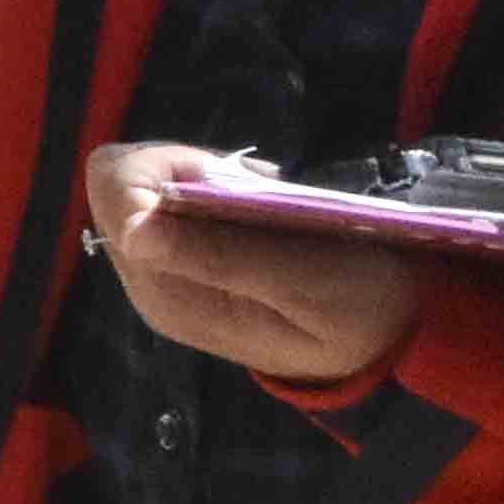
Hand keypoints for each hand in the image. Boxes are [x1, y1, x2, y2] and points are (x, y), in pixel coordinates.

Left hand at [84, 140, 420, 390]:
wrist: (387, 338)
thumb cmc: (358, 309)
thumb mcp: (303, 281)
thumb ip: (220, 255)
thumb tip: (135, 229)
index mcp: (168, 292)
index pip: (116, 191)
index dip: (169, 165)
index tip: (233, 179)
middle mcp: (150, 284)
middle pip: (120, 184)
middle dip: (184, 169)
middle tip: (253, 187)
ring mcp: (163, 275)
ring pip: (143, 187)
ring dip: (202, 178)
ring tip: (265, 198)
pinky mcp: (183, 264)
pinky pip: (170, 204)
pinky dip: (212, 191)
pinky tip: (260, 206)